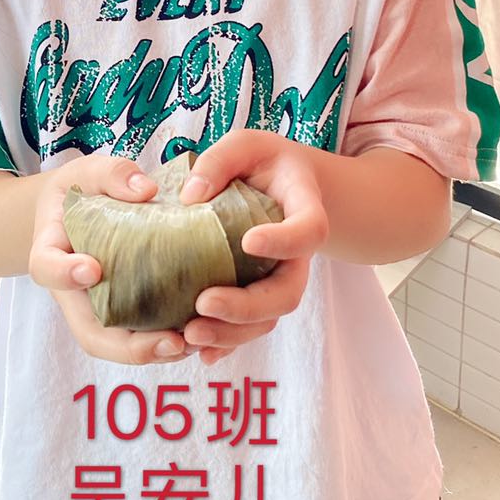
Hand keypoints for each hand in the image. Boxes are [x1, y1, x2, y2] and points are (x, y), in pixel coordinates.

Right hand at [27, 153, 202, 366]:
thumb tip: (146, 190)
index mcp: (52, 250)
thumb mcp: (90, 170)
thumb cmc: (82, 189)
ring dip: (152, 353)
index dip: (65, 274)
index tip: (93, 269)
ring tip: (191, 344)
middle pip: (88, 332)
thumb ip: (113, 175)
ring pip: (115, 345)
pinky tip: (198, 336)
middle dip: (127, 346)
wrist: (72, 210)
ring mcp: (96, 306)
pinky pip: (137, 338)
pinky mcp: (120, 312)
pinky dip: (164, 345)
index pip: (47, 268)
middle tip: (169, 341)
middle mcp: (72, 291)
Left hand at [175, 128, 328, 358]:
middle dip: (246, 306)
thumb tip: (190, 196)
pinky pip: (251, 328)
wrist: (288, 185)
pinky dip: (228, 346)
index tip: (249, 241)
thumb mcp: (246, 145)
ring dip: (232, 333)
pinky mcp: (261, 294)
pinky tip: (201, 355)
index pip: (309, 230)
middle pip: (288, 292)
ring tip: (190, 333)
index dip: (284, 241)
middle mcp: (298, 254)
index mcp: (303, 209)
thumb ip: (220, 160)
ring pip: (268, 318)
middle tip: (204, 303)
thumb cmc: (264, 162)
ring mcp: (281, 278)